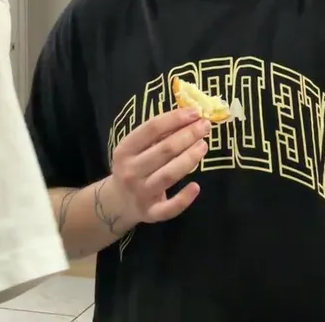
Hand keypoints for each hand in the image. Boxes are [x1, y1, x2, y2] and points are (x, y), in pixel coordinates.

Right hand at [106, 107, 210, 225]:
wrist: (119, 202)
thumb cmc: (134, 166)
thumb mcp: (136, 148)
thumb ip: (158, 134)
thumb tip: (190, 116)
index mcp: (125, 150)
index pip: (151, 129)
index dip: (175, 118)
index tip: (195, 112)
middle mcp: (130, 171)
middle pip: (164, 150)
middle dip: (188, 135)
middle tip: (205, 127)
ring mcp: (140, 193)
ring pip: (169, 175)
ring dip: (189, 158)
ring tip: (204, 145)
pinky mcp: (151, 213)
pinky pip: (169, 208)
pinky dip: (184, 198)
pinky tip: (196, 186)